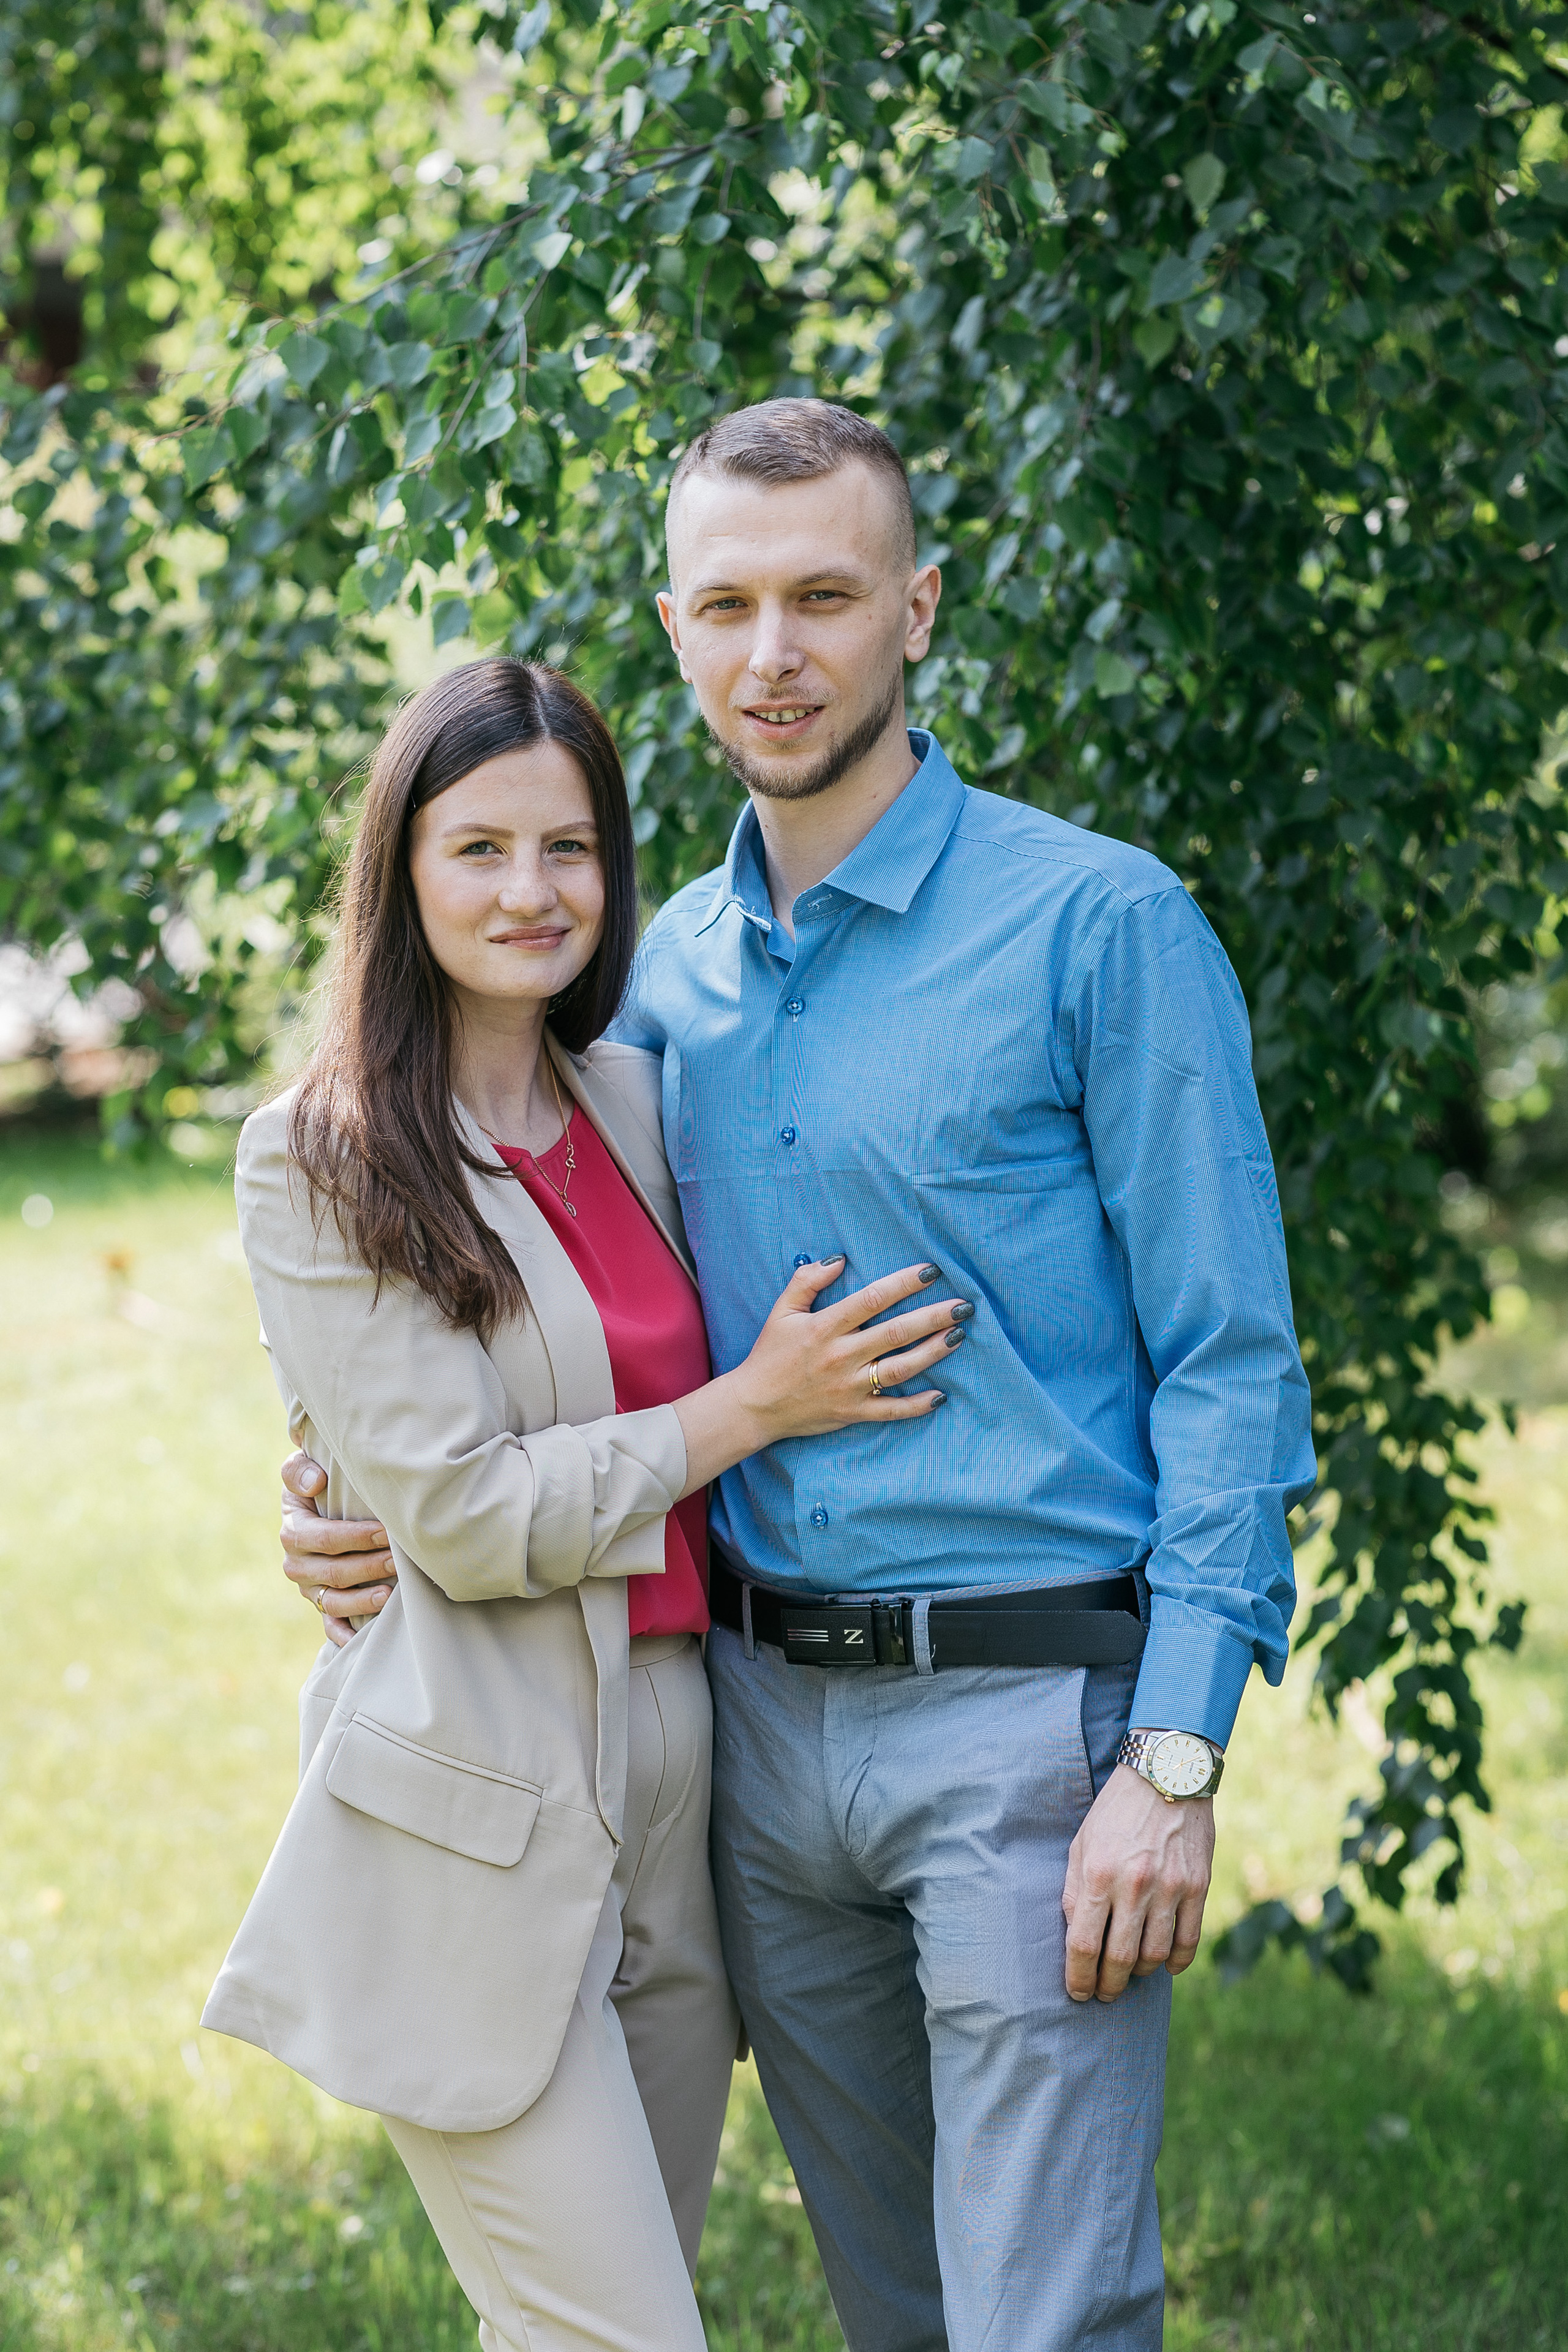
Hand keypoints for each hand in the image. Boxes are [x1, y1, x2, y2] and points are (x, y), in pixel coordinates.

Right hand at [280, 1450, 395, 1650]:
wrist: (317, 1510)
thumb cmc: (318, 1487)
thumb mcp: (301, 1471)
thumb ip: (299, 1470)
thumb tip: (316, 1482)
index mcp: (294, 1531)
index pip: (323, 1538)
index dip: (355, 1536)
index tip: (385, 1531)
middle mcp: (297, 1564)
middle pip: (334, 1572)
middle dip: (369, 1566)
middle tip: (399, 1559)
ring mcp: (310, 1588)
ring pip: (334, 1602)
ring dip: (362, 1600)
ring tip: (390, 1595)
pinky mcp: (322, 1605)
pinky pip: (330, 1625)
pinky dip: (344, 1635)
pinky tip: (362, 1638)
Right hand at [675, 1257, 969, 1492]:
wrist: (753, 1406)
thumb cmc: (769, 1355)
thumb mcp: (782, 1311)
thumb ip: (807, 1281)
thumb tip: (839, 1259)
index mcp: (825, 1327)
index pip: (872, 1299)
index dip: (904, 1284)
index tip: (931, 1272)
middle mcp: (840, 1356)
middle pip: (896, 1332)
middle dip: (933, 1317)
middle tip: (964, 1305)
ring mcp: (849, 1387)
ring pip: (900, 1369)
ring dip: (933, 1353)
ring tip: (958, 1336)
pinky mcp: (852, 1413)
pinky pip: (890, 1411)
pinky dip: (917, 1405)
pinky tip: (941, 1395)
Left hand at [1061, 1766, 1214, 2003]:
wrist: (1167, 1774)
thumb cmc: (1115, 1811)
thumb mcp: (1080, 1843)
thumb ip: (1073, 1890)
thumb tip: (1073, 1936)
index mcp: (1098, 1873)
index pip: (1083, 1945)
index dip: (1078, 1978)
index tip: (1078, 1993)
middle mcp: (1134, 1885)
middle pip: (1119, 1959)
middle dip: (1108, 1986)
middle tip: (1104, 1994)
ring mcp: (1170, 1887)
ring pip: (1155, 1955)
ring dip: (1140, 1974)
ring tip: (1129, 1973)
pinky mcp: (1198, 1886)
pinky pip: (1189, 1942)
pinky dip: (1176, 1962)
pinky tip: (1164, 1965)